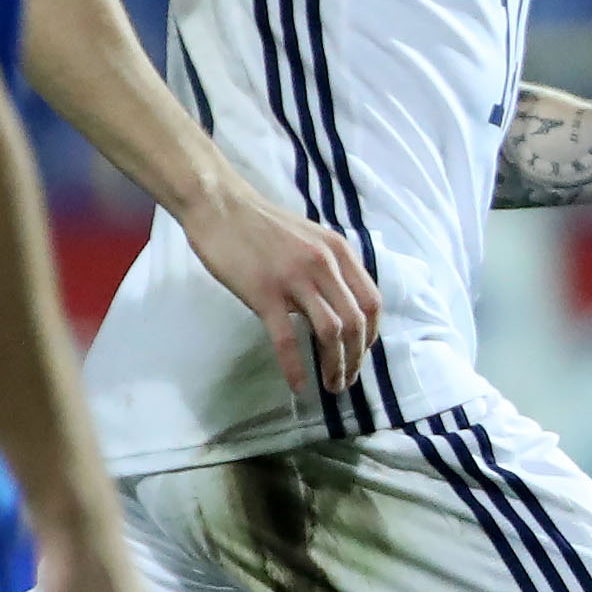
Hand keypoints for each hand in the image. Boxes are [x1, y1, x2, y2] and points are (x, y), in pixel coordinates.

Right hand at [180, 185, 379, 400]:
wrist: (220, 206)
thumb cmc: (262, 225)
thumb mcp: (311, 238)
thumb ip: (330, 268)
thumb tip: (341, 305)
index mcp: (338, 252)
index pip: (371, 302)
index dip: (371, 334)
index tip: (361, 353)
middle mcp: (324, 265)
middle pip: (355, 322)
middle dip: (356, 359)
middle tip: (347, 380)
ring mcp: (295, 279)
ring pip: (330, 332)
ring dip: (335, 366)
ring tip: (331, 385)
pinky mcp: (264, 293)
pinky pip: (287, 339)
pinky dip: (296, 367)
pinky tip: (299, 385)